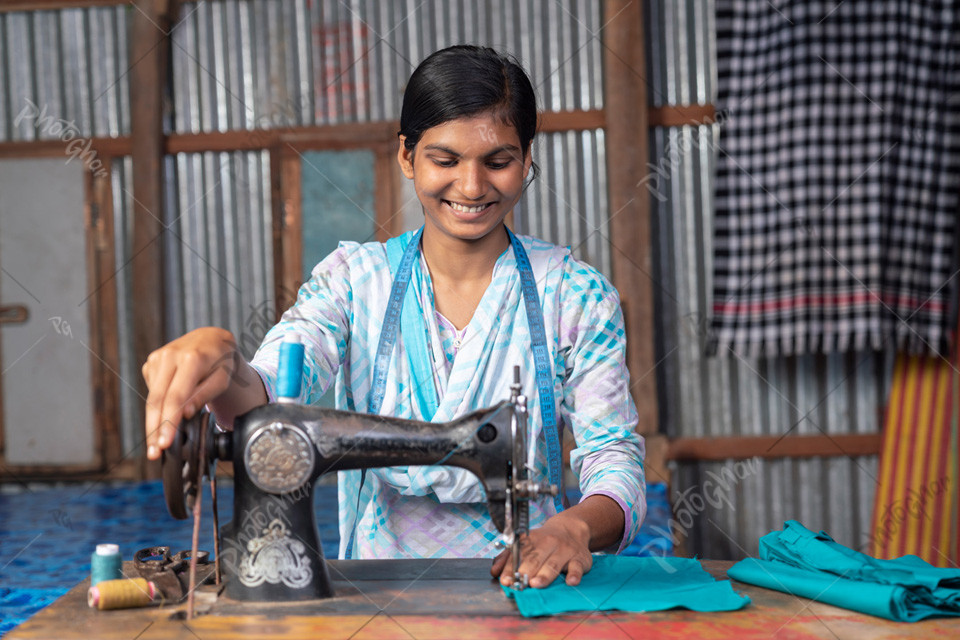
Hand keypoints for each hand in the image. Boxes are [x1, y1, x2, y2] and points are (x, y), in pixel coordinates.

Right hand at [141, 327, 239, 459]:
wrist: (211, 339)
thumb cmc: (221, 361)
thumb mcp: (222, 378)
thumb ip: (204, 394)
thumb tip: (185, 414)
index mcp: (192, 358)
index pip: (176, 396)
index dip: (168, 422)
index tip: (164, 443)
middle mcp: (170, 355)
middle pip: (157, 400)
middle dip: (154, 429)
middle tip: (154, 453)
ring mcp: (158, 357)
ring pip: (151, 397)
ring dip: (153, 421)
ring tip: (157, 443)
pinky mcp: (151, 361)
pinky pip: (153, 390)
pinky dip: (158, 404)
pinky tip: (168, 408)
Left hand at [490, 513, 592, 587]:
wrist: (571, 529)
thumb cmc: (544, 542)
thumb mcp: (526, 544)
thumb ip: (508, 557)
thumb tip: (494, 571)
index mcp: (532, 540)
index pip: (519, 554)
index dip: (510, 567)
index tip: (505, 580)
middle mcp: (548, 543)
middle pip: (536, 558)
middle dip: (526, 571)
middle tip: (520, 583)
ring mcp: (564, 551)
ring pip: (554, 563)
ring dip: (545, 574)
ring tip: (536, 584)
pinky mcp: (580, 559)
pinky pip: (577, 566)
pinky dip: (575, 574)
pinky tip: (571, 581)